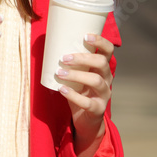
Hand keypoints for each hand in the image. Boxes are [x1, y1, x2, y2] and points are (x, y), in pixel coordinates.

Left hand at [55, 34, 113, 156]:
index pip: (108, 50)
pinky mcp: (98, 109)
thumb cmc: (80, 91)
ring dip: (76, 75)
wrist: (86, 120)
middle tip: (64, 58)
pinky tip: (61, 89)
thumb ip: (71, 62)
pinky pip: (87, 102)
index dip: (100, 41)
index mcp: (102, 67)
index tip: (85, 36)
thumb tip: (48, 45)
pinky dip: (73, 95)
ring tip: (59, 73)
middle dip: (83, 58)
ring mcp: (104, 95)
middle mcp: (106, 79)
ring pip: (96, 81)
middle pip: (102, 63)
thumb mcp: (78, 74)